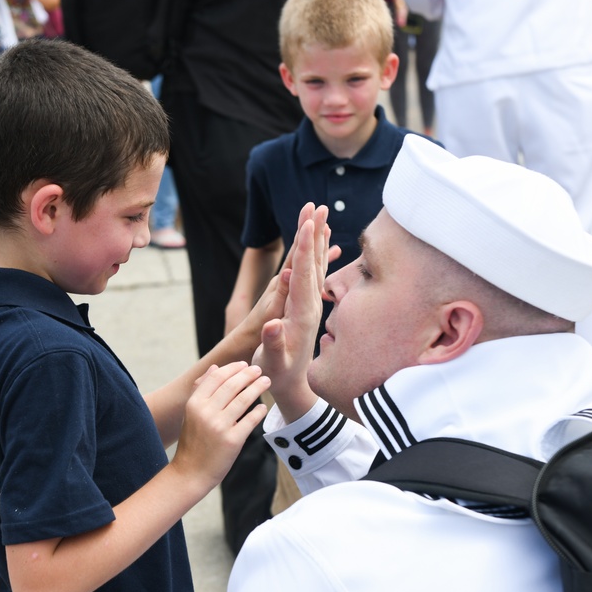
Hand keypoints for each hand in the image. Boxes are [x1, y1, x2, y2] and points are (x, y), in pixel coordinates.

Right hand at [171, 362, 269, 490]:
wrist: (191, 473)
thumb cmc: (192, 442)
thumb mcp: (191, 413)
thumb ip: (201, 390)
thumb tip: (216, 367)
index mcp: (194, 404)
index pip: (217, 377)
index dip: (233, 368)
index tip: (244, 365)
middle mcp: (206, 412)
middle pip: (232, 385)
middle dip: (248, 374)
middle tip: (259, 369)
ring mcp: (220, 426)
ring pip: (244, 399)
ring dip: (257, 387)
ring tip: (266, 381)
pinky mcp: (232, 440)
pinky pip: (250, 420)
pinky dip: (259, 411)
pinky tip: (263, 407)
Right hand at [253, 205, 332, 419]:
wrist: (294, 386)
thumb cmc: (278, 374)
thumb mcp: (273, 363)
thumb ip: (273, 344)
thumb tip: (271, 325)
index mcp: (302, 314)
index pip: (303, 275)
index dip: (305, 250)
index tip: (307, 225)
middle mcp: (311, 305)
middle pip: (313, 263)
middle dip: (314, 234)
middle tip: (315, 206)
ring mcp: (312, 304)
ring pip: (316, 265)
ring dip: (317, 238)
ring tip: (319, 214)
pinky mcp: (309, 305)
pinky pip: (314, 273)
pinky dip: (316, 254)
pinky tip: (319, 241)